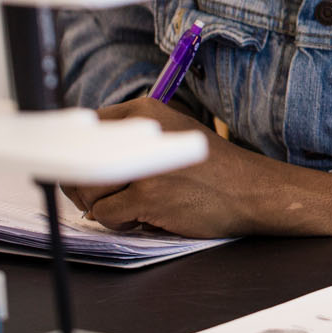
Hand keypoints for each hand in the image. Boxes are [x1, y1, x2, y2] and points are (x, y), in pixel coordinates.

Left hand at [62, 97, 331, 238]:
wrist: (250, 190)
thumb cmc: (212, 167)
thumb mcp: (174, 134)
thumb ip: (133, 137)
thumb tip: (82, 157)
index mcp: (145, 110)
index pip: (88, 127)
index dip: (80, 153)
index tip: (83, 169)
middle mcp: (142, 133)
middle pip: (82, 160)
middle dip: (83, 184)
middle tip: (97, 196)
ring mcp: (144, 166)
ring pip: (88, 190)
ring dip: (101, 205)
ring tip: (127, 207)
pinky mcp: (147, 197)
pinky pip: (105, 214)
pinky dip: (117, 222)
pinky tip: (139, 218)